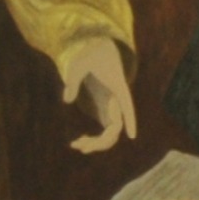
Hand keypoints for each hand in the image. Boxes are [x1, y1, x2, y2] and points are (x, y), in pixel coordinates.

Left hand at [57, 36, 135, 154]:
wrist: (98, 52)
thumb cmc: (89, 56)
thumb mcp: (78, 64)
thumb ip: (73, 81)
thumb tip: (67, 100)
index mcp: (117, 89)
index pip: (127, 107)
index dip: (130, 121)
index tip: (132, 135)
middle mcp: (117, 103)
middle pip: (116, 128)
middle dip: (102, 141)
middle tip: (80, 147)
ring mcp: (112, 110)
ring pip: (111, 135)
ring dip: (97, 144)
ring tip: (75, 145)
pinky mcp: (104, 113)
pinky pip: (104, 133)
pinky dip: (94, 140)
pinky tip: (79, 141)